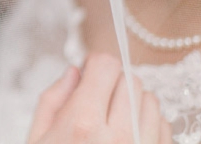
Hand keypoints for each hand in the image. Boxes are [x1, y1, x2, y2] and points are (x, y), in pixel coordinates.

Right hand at [27, 53, 171, 143]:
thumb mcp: (36, 138)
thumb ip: (53, 100)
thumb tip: (74, 72)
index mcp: (82, 123)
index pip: (106, 65)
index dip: (95, 64)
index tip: (88, 72)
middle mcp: (118, 136)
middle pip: (129, 79)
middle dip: (112, 82)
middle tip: (96, 100)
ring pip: (151, 100)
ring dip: (133, 103)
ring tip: (112, 121)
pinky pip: (164, 126)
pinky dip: (147, 124)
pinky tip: (127, 136)